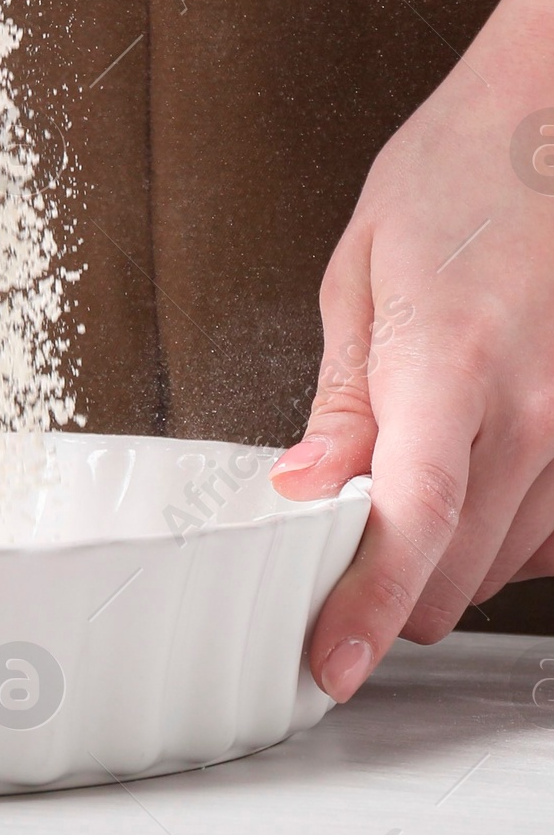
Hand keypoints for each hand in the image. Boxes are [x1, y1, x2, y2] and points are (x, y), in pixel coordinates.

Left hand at [272, 0, 553, 700]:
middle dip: (386, 588)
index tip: (328, 663)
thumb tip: (304, 491)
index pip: (407, 531)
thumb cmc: (461, 170)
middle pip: (455, 571)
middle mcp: (532, 411)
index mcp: (448, 364)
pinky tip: (466, 482)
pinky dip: (501, 530)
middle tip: (326, 563)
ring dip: (443, 561)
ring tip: (393, 501)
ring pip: (505, 560)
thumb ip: (341, 400)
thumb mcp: (361, 272)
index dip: (363, 614)